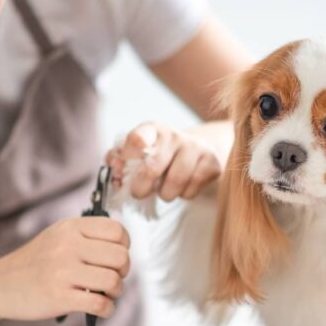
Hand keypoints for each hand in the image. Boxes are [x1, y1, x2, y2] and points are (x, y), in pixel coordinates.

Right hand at [0, 217, 129, 321]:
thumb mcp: (57, 237)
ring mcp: (63, 271)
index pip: (117, 231)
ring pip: (113, 281)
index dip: (124, 246)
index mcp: (70, 228)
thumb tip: (124, 248)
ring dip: (117, 292)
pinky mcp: (59, 297)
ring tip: (107, 294)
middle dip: (123, 271)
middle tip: (112, 278)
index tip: (114, 258)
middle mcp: (67, 246)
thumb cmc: (35, 262)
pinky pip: (100, 304)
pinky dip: (108, 310)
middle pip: (120, 257)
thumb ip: (87, 236)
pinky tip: (101, 309)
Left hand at [106, 122, 221, 201]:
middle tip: (140, 192)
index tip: (123, 169)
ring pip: (175, 182)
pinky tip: (183, 187)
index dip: (128, 156)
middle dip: (141, 187)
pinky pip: (191, 190)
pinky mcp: (212, 163)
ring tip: (165, 190)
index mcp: (152, 130)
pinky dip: (184, 195)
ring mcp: (195, 148)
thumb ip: (120, 161)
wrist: (200, 151)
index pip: (137, 138)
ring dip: (166, 194)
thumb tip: (114, 170)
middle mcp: (174, 135)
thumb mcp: (140, 154)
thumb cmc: (163, 156)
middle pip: (152, 167)